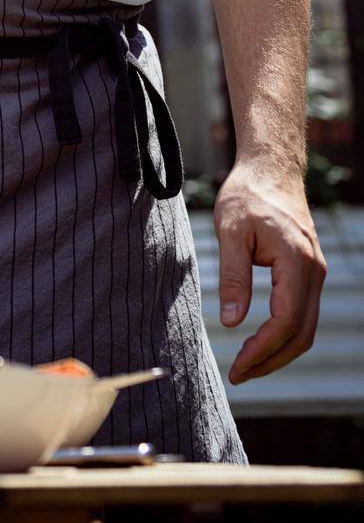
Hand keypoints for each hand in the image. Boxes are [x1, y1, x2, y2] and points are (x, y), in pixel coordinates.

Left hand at [213, 160, 326, 383]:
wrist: (270, 169)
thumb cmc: (247, 195)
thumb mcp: (230, 231)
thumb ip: (233, 276)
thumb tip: (231, 322)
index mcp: (296, 261)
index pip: (286, 321)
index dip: (262, 350)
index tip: (237, 365)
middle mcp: (313, 270)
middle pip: (301, 333)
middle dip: (271, 360)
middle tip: (239, 374)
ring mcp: (315, 271)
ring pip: (306, 327)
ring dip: (279, 351)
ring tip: (247, 365)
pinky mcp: (309, 271)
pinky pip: (303, 312)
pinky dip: (285, 334)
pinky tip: (260, 340)